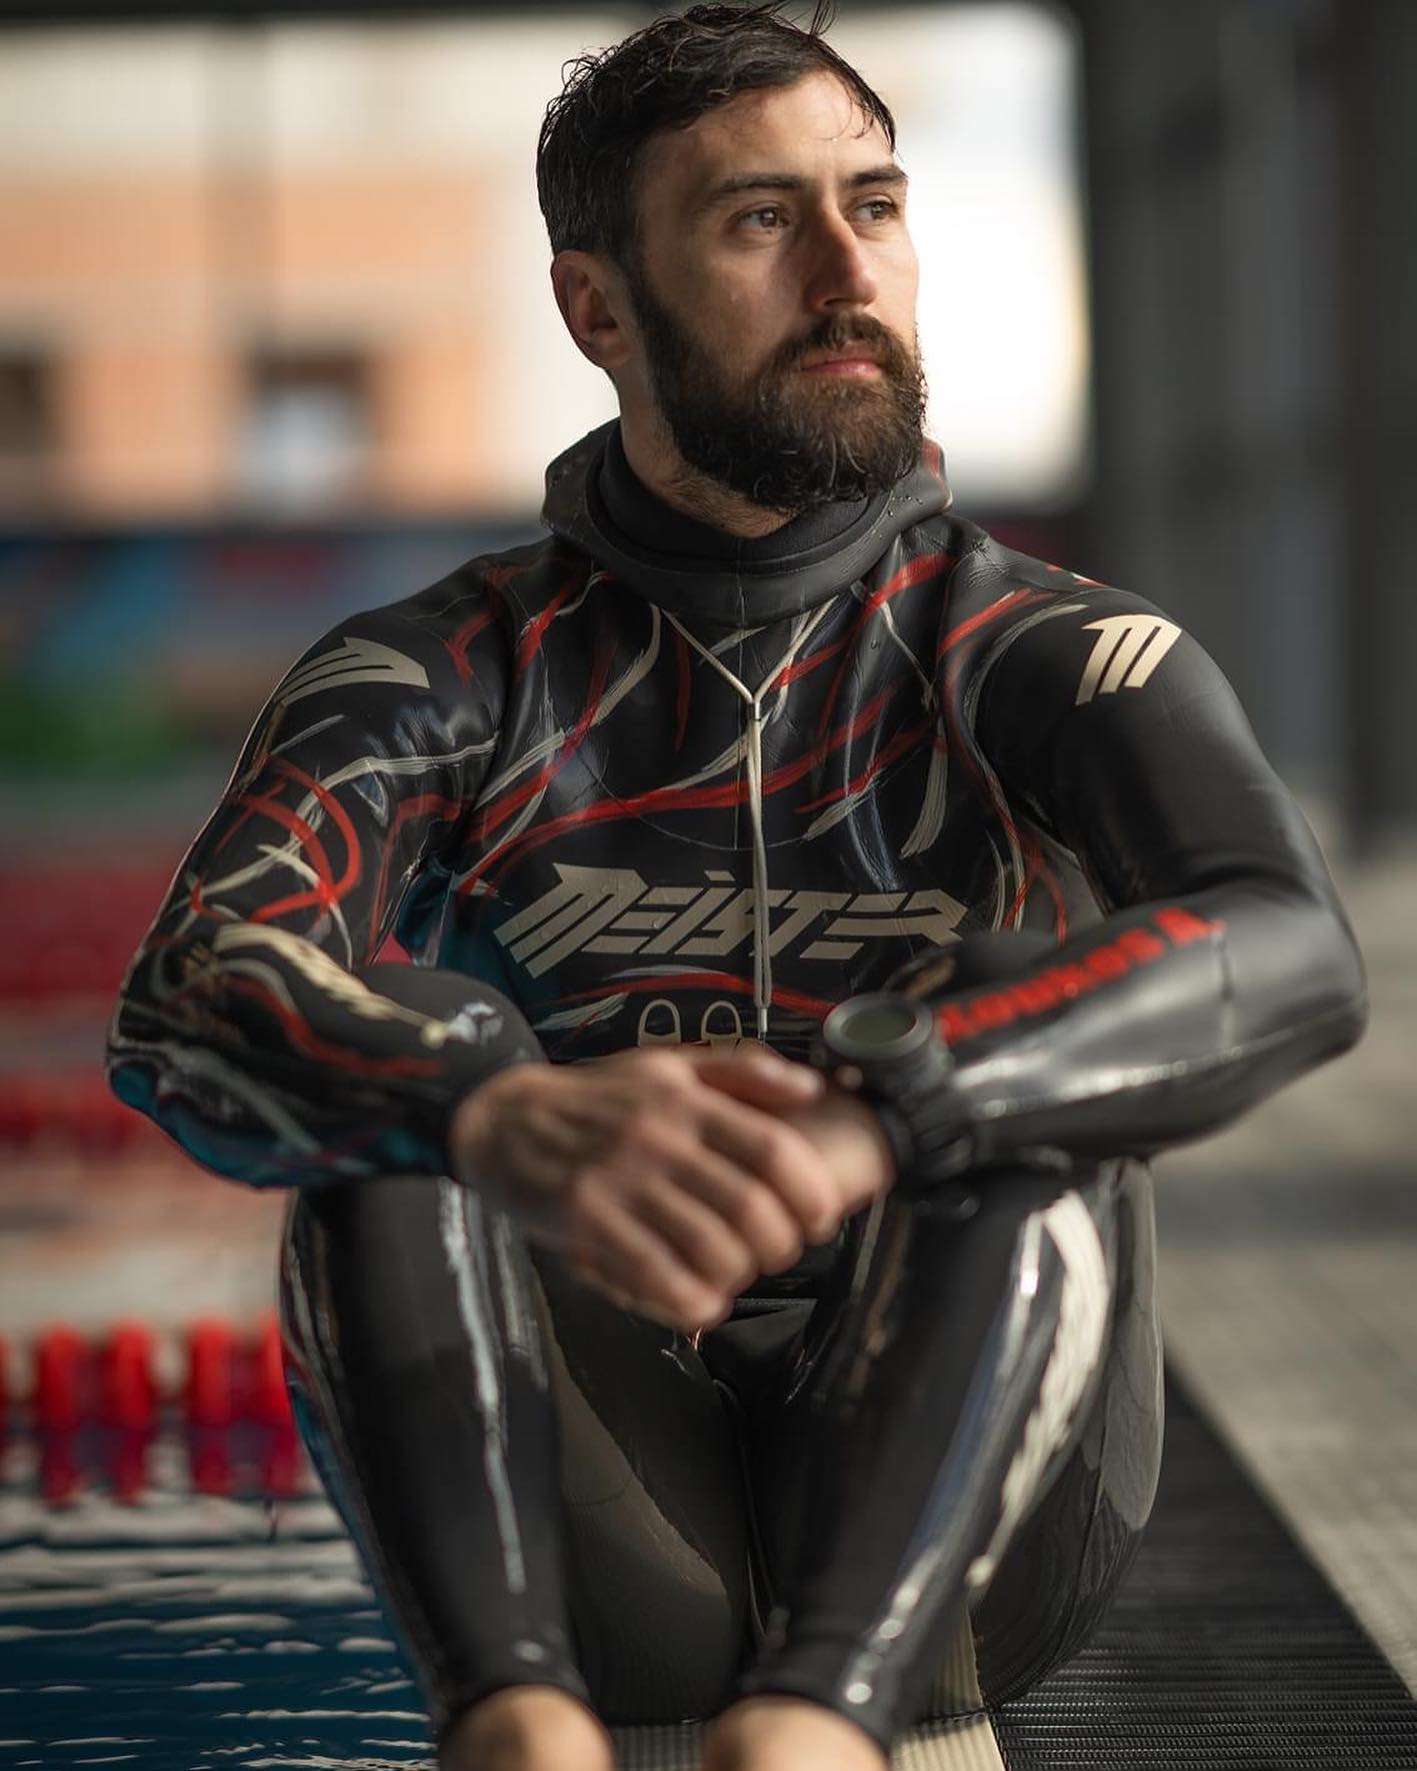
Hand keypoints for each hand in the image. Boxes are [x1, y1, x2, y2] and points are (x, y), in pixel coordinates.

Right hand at [447, 1046, 844, 1333]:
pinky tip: (702, 1301)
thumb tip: (812, 1089)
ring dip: (738, 1274)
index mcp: (687, 1103)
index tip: (819, 1217)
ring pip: (709, 1248)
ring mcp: (620, 1183)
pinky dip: (691, 1299)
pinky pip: (654, 1275)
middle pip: (750, 1208)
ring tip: (737, 1272)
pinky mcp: (586, 1222)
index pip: (773, 1151)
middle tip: (778, 1251)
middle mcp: (658, 1141)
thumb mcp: (669, 1067)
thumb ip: (741, 1071)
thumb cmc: (599, 1098)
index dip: (811, 1193)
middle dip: (781, 1244)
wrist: (505, 1119)